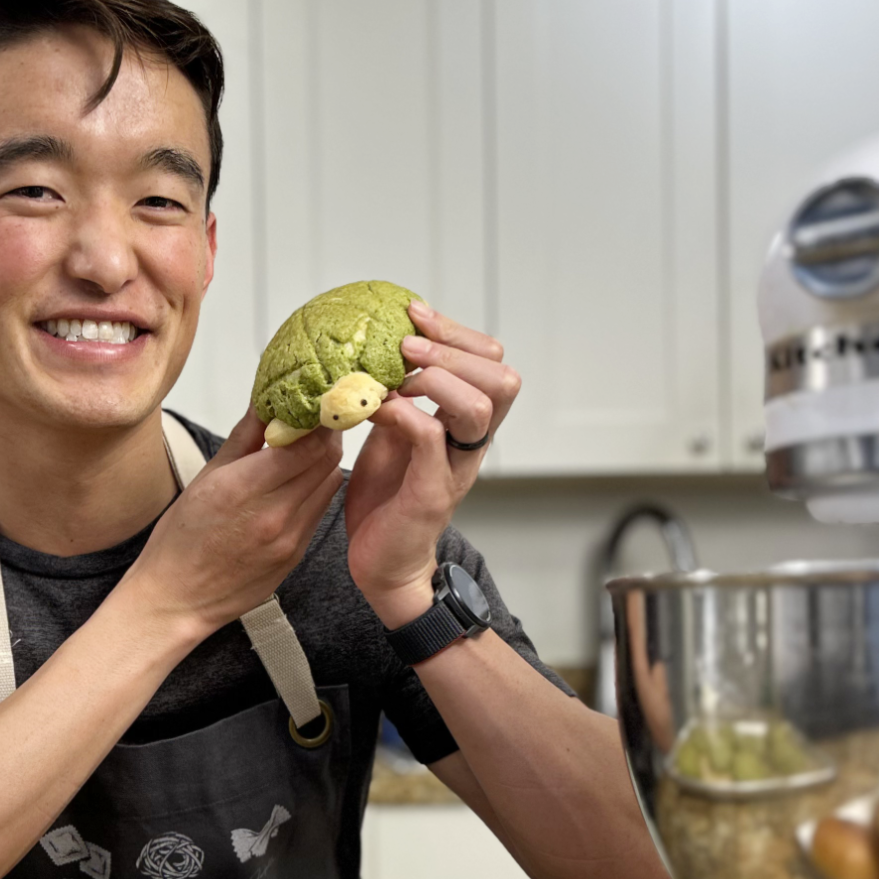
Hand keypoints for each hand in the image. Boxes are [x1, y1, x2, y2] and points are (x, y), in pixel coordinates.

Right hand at [128, 407, 342, 638]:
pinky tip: (297, 484)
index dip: (317, 417)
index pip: (307, 442)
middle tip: (316, 418)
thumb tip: (265, 401)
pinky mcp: (297, 554)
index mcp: (244, 488)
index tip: (313, 401)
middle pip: (327, 459)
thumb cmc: (181, 541)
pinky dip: (315, 489)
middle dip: (326, 433)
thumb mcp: (205, 478)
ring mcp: (290, 538)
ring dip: (323, 460)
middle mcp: (274, 514)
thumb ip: (243, 437)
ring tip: (305, 449)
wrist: (177, 600)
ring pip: (330, 483)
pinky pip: (320, 510)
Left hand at [345, 300, 519, 627]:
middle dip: (454, 348)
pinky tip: (377, 409)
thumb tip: (376, 348)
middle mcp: (471, 444)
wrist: (380, 564)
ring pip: (480, 405)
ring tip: (399, 372)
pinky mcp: (431, 493)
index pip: (490, 362)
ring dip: (439, 377)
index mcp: (465, 424)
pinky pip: (432, 440)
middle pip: (502, 378)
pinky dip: (405, 415)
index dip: (457, 332)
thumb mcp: (392, 434)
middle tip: (407, 344)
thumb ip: (397, 396)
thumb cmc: (386, 499)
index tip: (413, 314)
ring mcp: (456, 468)